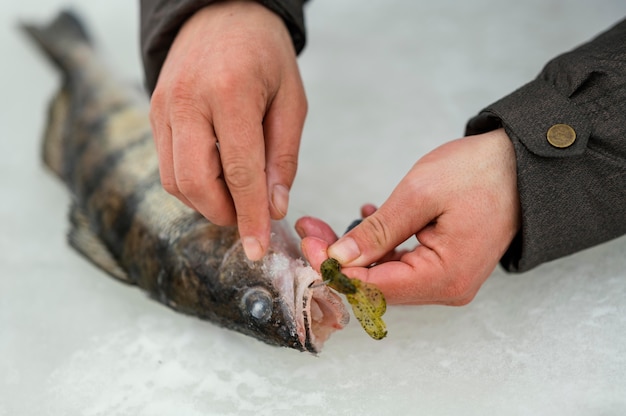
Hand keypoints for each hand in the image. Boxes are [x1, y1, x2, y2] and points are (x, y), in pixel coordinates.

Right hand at [150, 0, 306, 259]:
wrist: (221, 12)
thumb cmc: (265, 55)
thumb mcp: (291, 101)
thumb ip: (283, 157)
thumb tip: (274, 207)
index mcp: (230, 94)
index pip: (239, 173)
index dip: (250, 217)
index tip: (258, 249)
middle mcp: (187, 101)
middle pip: (195, 184)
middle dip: (223, 214)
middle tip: (250, 217)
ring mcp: (162, 106)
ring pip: (174, 180)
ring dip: (206, 202)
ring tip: (236, 195)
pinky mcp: (152, 111)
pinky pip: (167, 164)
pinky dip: (192, 182)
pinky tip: (217, 175)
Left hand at [296, 129, 520, 304]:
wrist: (522, 163)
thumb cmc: (481, 172)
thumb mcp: (421, 194)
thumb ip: (377, 230)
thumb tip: (340, 258)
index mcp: (444, 278)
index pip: (372, 288)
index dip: (334, 268)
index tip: (308, 242)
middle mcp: (446, 288)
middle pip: (375, 285)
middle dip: (338, 259)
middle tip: (310, 230)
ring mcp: (446, 279)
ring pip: (384, 274)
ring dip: (354, 250)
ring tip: (324, 225)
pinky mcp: (444, 265)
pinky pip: (401, 263)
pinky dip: (378, 245)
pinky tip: (365, 219)